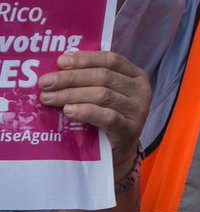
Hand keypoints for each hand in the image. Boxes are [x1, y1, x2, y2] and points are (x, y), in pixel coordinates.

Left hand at [37, 51, 150, 180]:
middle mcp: (140, 90)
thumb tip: (58, 68)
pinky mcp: (130, 130)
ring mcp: (138, 110)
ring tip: (49, 98)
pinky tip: (68, 110)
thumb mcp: (103, 94)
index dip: (85, 59)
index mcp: (135, 76)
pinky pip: (107, 117)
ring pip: (103, 95)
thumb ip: (89, 80)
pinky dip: (86, 111)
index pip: (111, 60)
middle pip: (104, 77)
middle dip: (71, 78)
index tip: (60, 62)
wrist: (117, 152)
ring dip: (71, 94)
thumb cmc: (106, 118)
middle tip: (45, 83)